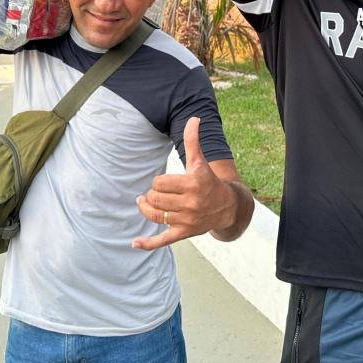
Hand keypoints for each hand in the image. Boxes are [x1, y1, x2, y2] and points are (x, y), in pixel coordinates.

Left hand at [132, 117, 236, 249]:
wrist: (227, 207)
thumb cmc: (209, 181)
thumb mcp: (201, 162)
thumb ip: (194, 140)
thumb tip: (194, 118)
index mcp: (193, 184)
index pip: (159, 183)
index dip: (158, 182)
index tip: (165, 182)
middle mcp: (191, 203)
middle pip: (155, 199)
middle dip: (153, 194)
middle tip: (158, 193)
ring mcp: (187, 221)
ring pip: (155, 216)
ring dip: (147, 209)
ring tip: (145, 203)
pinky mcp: (184, 234)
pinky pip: (163, 240)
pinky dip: (148, 243)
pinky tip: (135, 243)